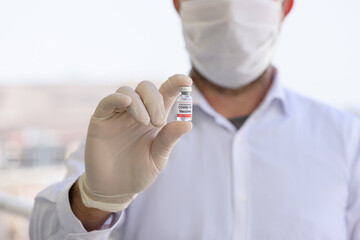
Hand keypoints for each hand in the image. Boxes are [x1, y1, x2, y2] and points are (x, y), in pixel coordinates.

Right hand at [78, 74, 192, 211]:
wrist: (115, 190)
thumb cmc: (139, 172)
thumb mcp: (158, 156)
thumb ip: (169, 138)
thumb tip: (188, 124)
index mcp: (154, 117)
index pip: (165, 92)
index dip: (175, 83)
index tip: (186, 80)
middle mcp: (137, 112)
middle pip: (146, 88)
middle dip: (155, 100)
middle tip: (158, 122)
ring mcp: (118, 115)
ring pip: (128, 91)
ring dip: (140, 103)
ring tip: (145, 123)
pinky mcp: (101, 120)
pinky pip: (107, 102)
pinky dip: (117, 98)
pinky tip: (127, 103)